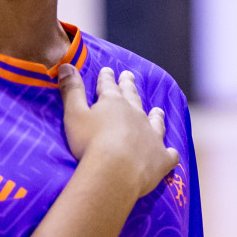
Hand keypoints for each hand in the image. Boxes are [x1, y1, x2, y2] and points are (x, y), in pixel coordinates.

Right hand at [58, 66, 179, 200]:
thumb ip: (72, 91)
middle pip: (133, 98)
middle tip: (129, 76)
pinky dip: (169, 154)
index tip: (107, 70)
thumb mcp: (74, 114)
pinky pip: (168, 155)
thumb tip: (65, 65)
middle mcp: (137, 115)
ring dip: (156, 116)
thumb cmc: (90, 143)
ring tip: (158, 110)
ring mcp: (152, 136)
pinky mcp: (161, 158)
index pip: (109, 87)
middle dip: (129, 86)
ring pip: (156, 122)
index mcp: (114, 104)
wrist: (115, 171)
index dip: (107, 78)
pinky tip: (170, 154)